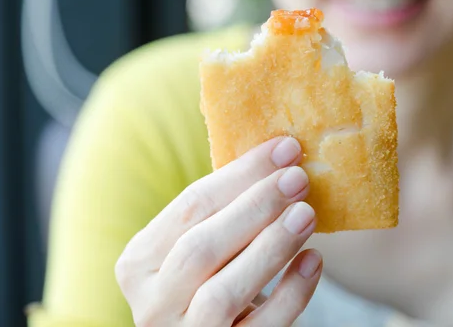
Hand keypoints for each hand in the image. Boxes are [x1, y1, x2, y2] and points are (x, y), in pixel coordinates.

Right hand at [115, 137, 321, 326]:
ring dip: (271, 246)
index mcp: (139, 263)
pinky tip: (314, 261)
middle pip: (201, 247)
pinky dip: (291, 294)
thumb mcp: (198, 249)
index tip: (284, 148)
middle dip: (255, 207)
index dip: (240, 174)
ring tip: (307, 213)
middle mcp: (153, 303)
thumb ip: (220, 217)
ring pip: (223, 292)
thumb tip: (278, 162)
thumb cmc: (208, 282)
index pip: (189, 207)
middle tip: (298, 177)